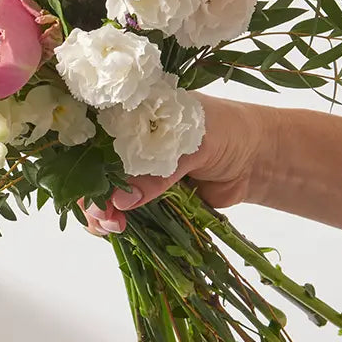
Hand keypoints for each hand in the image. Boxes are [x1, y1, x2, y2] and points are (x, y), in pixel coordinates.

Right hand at [82, 95, 268, 234]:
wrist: (257, 158)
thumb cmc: (228, 132)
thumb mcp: (192, 144)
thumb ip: (158, 172)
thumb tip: (121, 200)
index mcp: (134, 112)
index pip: (95, 134)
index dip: (83, 160)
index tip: (89, 186)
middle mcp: (128, 139)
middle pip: (93, 167)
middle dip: (91, 194)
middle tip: (103, 217)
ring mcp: (137, 168)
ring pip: (105, 192)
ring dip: (101, 212)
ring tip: (112, 227)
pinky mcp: (149, 194)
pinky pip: (125, 209)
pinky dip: (117, 220)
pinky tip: (118, 229)